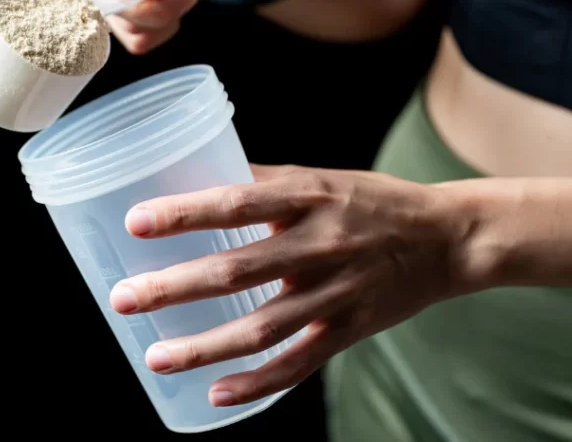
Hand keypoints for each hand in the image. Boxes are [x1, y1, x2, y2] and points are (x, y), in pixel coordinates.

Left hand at [108, 164, 475, 406]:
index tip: (136, 221)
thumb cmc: (372, 201)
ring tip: (155, 357)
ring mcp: (337, 291)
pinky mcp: (351, 328)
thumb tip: (200, 177)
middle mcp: (321, 243)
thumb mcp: (321, 177)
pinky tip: (217, 393)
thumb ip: (264, 182)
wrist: (447, 237)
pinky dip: (259, 382)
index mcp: (309, 196)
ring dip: (205, 345)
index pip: (236, 202)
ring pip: (263, 327)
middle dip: (175, 287)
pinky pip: (300, 362)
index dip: (185, 213)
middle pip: (238, 270)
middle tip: (124, 298)